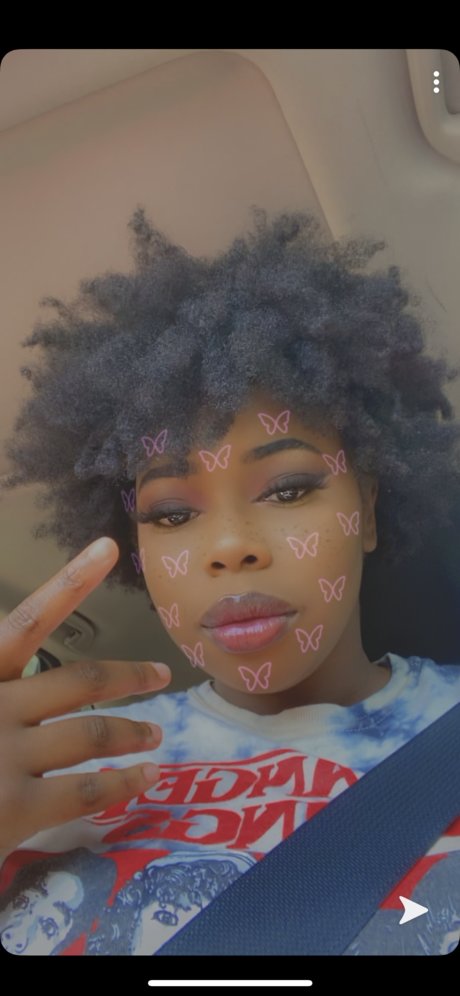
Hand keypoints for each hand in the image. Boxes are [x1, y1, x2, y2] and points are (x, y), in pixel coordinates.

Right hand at [0, 537, 169, 852]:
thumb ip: (2, 679)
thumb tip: (34, 672)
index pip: (25, 623)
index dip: (70, 582)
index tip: (107, 548)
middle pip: (79, 680)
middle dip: (128, 676)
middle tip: (160, 675)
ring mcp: (4, 756)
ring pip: (90, 732)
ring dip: (131, 731)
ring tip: (154, 735)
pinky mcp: (16, 807)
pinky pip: (89, 789)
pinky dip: (125, 782)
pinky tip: (145, 779)